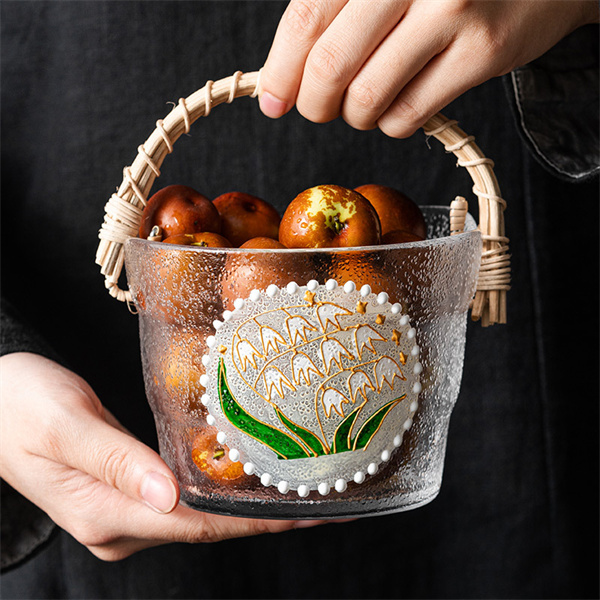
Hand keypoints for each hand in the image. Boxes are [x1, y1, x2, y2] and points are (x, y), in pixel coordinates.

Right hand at [0, 353, 322, 560]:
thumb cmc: (18, 404)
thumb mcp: (62, 424)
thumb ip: (114, 459)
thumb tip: (169, 496)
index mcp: (105, 512)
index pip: (198, 526)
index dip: (256, 522)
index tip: (310, 514)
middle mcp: (120, 522)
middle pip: (207, 526)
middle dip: (267, 518)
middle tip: (326, 501)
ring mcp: (123, 510)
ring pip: (200, 515)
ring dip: (250, 506)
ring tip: (302, 490)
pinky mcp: (127, 490)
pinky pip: (185, 498)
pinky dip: (222, 492)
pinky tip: (249, 477)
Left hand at [259, 0, 598, 136]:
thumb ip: (338, 14)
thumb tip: (284, 79)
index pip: (306, 19)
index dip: (281, 71)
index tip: (272, 103)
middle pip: (330, 67)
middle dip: (314, 104)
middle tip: (319, 109)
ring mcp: (450, 10)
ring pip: (366, 101)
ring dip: (357, 116)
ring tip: (369, 102)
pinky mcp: (481, 52)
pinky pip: (408, 117)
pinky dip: (393, 123)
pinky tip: (402, 105)